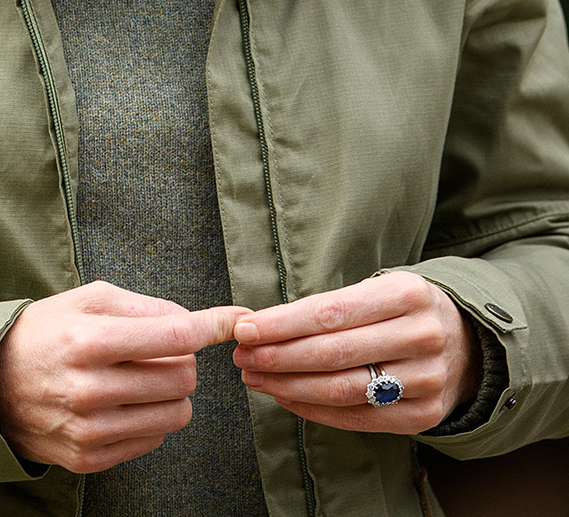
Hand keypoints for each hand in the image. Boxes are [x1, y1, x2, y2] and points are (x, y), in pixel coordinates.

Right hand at [0, 280, 242, 472]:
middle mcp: (90, 389)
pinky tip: (127, 402)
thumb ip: (143, 307)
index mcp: (90, 342)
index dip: (211, 325)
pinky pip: (152, 441)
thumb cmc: (45, 332)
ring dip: (174, 394)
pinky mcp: (88, 458)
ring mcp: (89, 429)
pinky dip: (151, 419)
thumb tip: (191, 320)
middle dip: (183, 361)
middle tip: (162, 353)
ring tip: (147, 378)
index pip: (173, 337)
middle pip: (182, 379)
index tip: (236, 318)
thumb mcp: (87, 300)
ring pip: (175, 415)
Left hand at [230, 274, 480, 433]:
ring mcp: (427, 380)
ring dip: (289, 386)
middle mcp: (422, 336)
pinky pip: (358, 418)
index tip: (245, 328)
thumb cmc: (402, 310)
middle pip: (334, 354)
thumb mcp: (377, 290)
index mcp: (408, 294)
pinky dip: (315, 410)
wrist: (466, 344)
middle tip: (242, 356)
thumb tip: (262, 325)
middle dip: (279, 356)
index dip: (283, 324)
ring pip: (343, 389)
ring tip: (256, 376)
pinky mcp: (425, 415)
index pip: (332, 313)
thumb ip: (328, 307)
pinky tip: (286, 397)